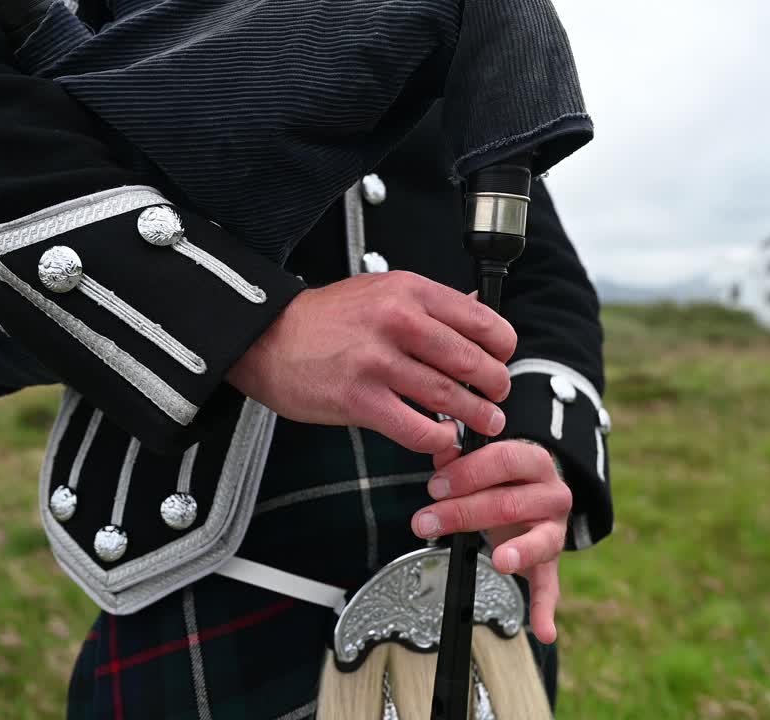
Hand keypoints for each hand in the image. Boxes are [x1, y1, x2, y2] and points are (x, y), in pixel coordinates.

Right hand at [226, 271, 516, 453]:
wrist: (267, 338)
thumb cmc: (326, 319)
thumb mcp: (381, 291)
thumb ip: (430, 303)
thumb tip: (476, 305)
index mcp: (408, 291)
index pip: (481, 320)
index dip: (502, 347)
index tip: (501, 359)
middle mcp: (397, 321)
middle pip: (472, 361)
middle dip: (495, 386)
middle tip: (498, 397)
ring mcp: (377, 362)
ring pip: (449, 397)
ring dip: (477, 416)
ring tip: (486, 423)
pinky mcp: (359, 399)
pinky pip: (417, 429)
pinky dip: (439, 439)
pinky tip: (444, 439)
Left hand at [411, 438, 571, 642]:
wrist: (533, 495)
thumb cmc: (498, 477)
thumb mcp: (481, 463)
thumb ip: (459, 457)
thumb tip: (439, 444)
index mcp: (534, 461)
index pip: (504, 459)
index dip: (468, 471)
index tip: (433, 485)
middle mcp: (553, 493)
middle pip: (511, 502)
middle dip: (464, 511)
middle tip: (427, 521)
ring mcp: (556, 530)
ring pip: (539, 541)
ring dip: (516, 553)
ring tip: (500, 561)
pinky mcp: (552, 562)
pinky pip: (551, 586)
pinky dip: (546, 610)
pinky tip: (543, 630)